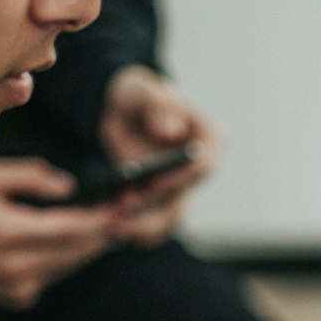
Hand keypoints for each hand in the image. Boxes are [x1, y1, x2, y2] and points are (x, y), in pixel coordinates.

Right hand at [0, 158, 120, 307]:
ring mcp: (19, 288)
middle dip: (106, 231)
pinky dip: (69, 259)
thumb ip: (29, 177)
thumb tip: (68, 187)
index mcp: (8, 233)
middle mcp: (17, 267)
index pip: (72, 228)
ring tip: (114, 226)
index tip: (124, 204)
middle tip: (129, 213)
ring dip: (93, 247)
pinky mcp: (19, 299)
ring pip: (71, 266)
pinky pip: (56, 276)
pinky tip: (82, 244)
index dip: (102, 217)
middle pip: (79, 251)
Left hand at [99, 65, 221, 246]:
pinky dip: (134, 229)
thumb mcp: (144, 91)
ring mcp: (185, 191)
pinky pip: (154, 225)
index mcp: (210, 137)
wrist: (124, 115)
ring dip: (142, 225)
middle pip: (184, 196)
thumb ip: (158, 106)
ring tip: (114, 225)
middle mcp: (202, 169)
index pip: (204, 163)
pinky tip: (110, 228)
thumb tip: (170, 132)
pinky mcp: (165, 205)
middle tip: (123, 207)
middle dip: (153, 206)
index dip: (181, 177)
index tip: (154, 182)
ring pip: (169, 218)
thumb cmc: (140, 97)